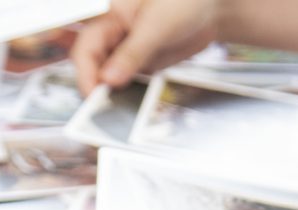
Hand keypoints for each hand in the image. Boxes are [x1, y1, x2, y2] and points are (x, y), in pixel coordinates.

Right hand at [72, 0, 217, 94]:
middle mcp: (113, 35)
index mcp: (108, 16)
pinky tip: (133, 106)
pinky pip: (128, 83)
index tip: (93, 94)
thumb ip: (132, 53)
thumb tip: (109, 80)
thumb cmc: (183, 2)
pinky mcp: (140, 64)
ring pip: (108, 77)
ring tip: (117, 111)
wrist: (212, 9)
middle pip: (93, 65)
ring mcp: (126, 51)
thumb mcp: (156, 26)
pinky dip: (128, 95)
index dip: (85, 72)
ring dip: (111, 94)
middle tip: (103, 108)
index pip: (86, 47)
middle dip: (95, 86)